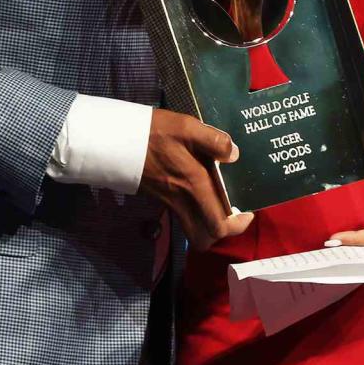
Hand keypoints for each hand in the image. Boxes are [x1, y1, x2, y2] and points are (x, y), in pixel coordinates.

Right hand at [139, 108, 253, 250]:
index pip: (219, 224)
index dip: (238, 225)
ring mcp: (169, 202)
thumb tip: (233, 154)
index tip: (247, 212)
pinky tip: (200, 190)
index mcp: (195, 185)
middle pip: (206, 237)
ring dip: (208, 225)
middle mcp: (183, 200)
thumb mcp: (186, 127)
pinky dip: (195, 213)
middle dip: (223, 230)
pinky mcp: (160, 198)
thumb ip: (213, 140)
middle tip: (234, 212)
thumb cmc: (153, 132)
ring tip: (219, 203)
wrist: (116, 141)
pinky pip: (183, 217)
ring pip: (193, 230)